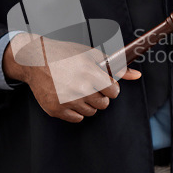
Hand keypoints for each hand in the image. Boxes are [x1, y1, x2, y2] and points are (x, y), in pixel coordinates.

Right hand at [3, 33, 140, 122]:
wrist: (35, 60)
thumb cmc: (63, 54)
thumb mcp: (91, 54)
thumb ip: (115, 66)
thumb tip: (136, 75)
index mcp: (91, 74)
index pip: (114, 92)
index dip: (110, 86)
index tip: (103, 82)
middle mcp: (80, 89)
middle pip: (104, 104)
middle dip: (100, 95)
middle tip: (88, 84)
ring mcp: (67, 101)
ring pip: (91, 112)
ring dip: (88, 103)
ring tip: (77, 89)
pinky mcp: (56, 110)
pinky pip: (77, 118)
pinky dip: (75, 110)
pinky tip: (69, 96)